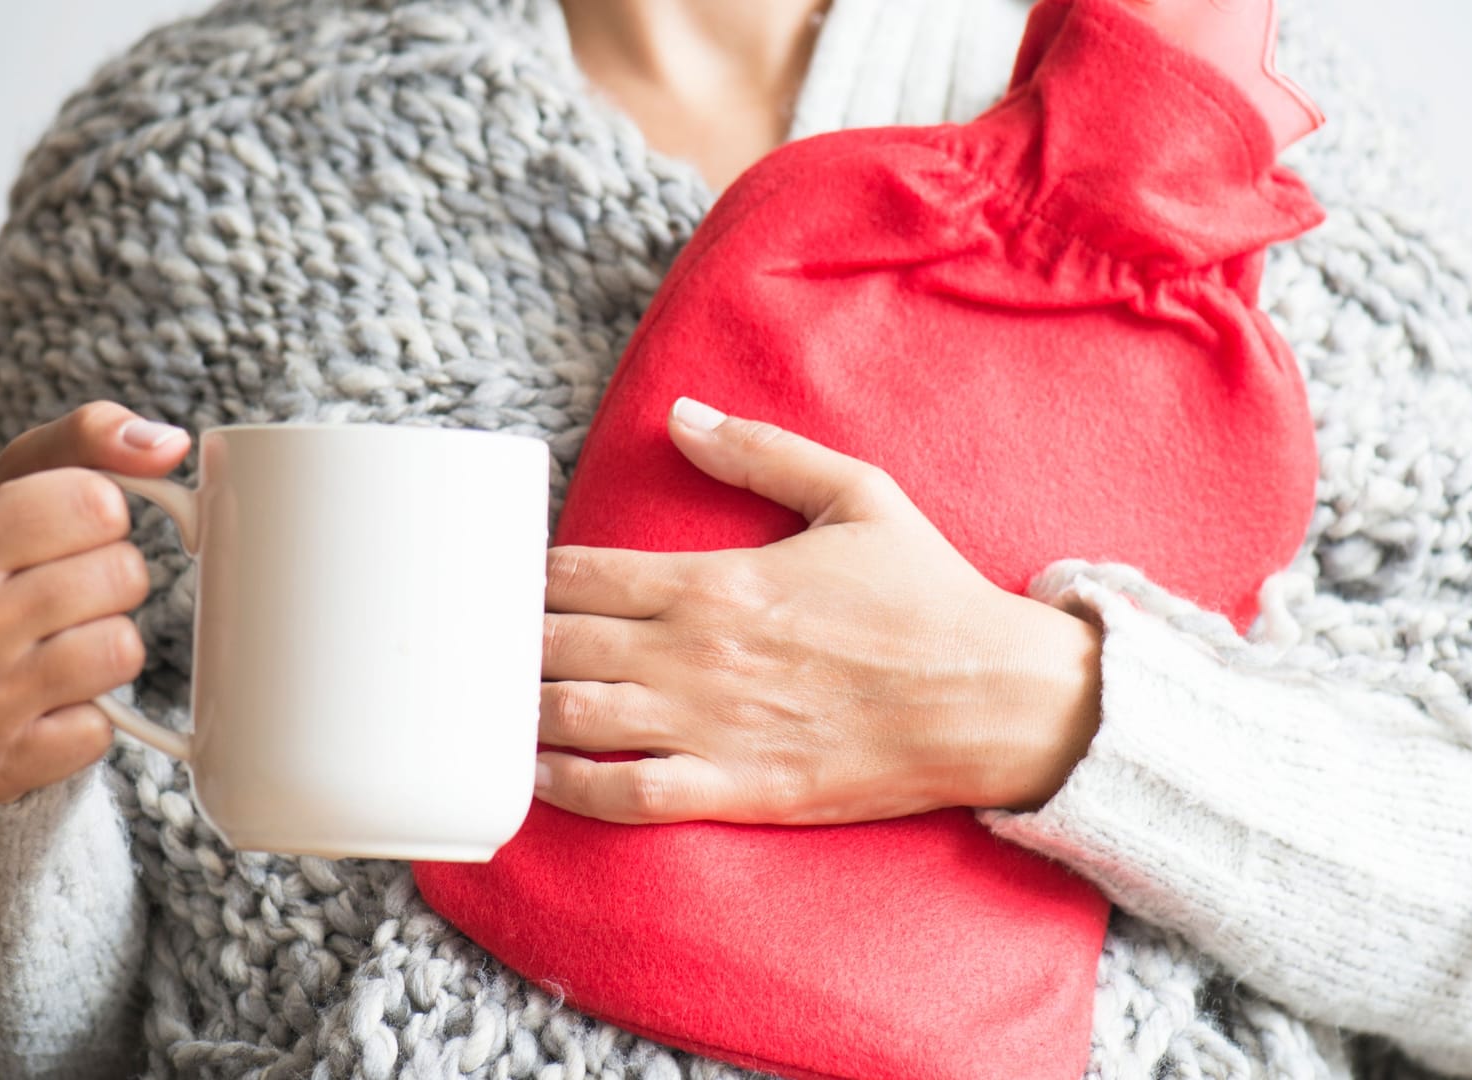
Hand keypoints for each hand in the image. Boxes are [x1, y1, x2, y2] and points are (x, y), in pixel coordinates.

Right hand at [0, 401, 191, 802]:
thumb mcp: (22, 486)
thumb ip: (91, 439)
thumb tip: (169, 442)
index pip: (98, 501)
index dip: (105, 517)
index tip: (72, 534)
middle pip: (122, 576)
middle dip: (115, 583)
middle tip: (66, 598)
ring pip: (122, 650)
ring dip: (109, 648)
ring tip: (59, 647)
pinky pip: (100, 730)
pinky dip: (88, 719)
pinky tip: (45, 705)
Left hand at [535, 397, 1103, 824]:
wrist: (995, 697)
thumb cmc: (926, 597)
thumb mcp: (856, 494)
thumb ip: (759, 452)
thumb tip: (681, 414)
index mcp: (716, 578)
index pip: (578, 573)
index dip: (526, 579)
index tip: (504, 585)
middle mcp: (698, 652)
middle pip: (558, 646)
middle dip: (508, 646)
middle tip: (477, 649)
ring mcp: (714, 725)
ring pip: (577, 720)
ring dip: (522, 712)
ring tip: (488, 708)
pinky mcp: (741, 789)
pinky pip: (631, 795)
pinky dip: (572, 789)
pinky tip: (539, 778)